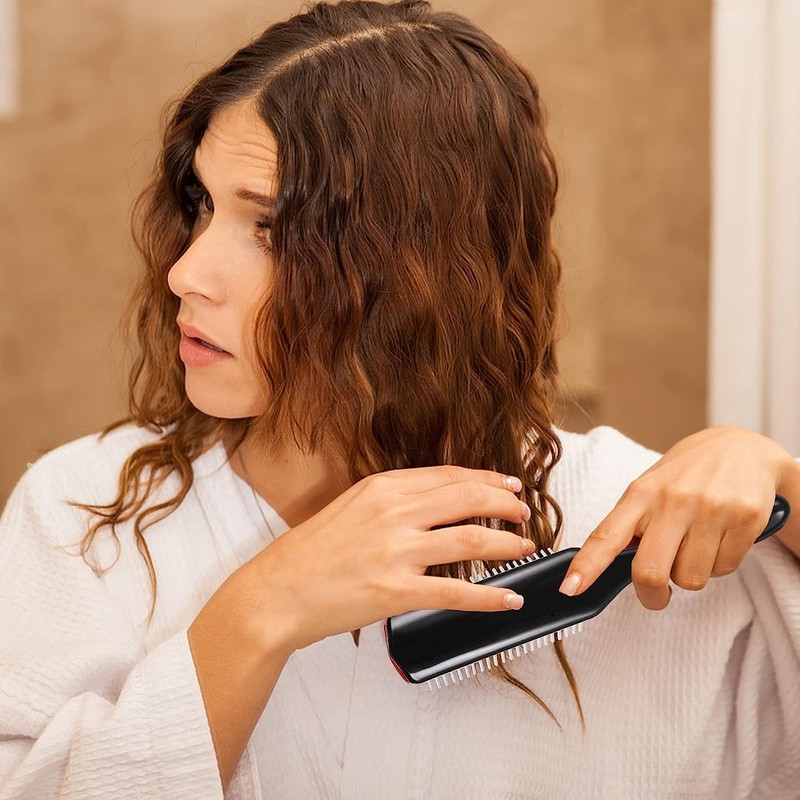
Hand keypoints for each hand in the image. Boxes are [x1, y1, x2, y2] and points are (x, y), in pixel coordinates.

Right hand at [237, 465, 534, 651]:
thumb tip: (438, 502)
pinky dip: (491, 597)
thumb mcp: (352, 507)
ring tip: (524, 547)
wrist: (277, 593)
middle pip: (469, 500)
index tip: (509, 484)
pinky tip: (510, 598)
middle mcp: (393, 513)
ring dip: (507, 544)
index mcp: (382, 488)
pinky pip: (457, 594)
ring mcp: (396, 552)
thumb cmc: (311, 552)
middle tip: (524, 513)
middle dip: (506, 505)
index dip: (487, 480)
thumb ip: (394, 500)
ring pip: (472, 542)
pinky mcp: (397, 593)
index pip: (449, 476)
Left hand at [559, 425, 794, 610]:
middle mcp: (673, 500)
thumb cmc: (687, 474)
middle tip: (657, 595)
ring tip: (696, 546)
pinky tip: (720, 538)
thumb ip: (633, 524)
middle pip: (650, 572)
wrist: (742, 448)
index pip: (607, 535)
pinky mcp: (746, 519)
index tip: (570, 587)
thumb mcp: (651, 488)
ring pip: (691, 579)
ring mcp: (711, 509)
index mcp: (641, 493)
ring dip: (690, 574)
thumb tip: (611, 567)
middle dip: (652, 596)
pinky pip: (724, 570)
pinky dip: (719, 565)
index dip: (587, 565)